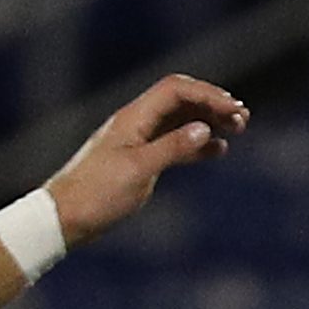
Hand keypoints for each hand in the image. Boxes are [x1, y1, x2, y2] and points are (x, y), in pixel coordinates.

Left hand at [44, 74, 251, 245]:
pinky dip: (197, 144)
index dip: (208, 94)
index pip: (176, 90)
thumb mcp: (139, 170)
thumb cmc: (96, 194)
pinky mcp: (139, 160)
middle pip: (180, 100)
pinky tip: (217, 149)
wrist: (65, 218)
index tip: (234, 111)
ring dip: (208, 121)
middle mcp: (136, 123)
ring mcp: (137, 141)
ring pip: (179, 121)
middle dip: (212, 104)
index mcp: (133, 118)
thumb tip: (205, 129)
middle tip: (242, 117)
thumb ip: (173, 147)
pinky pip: (173, 144)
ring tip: (237, 129)